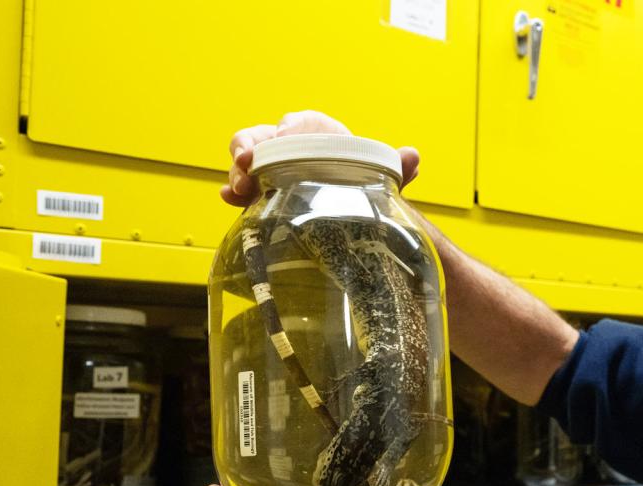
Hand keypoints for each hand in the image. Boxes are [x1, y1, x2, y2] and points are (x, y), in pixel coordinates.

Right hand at [220, 110, 422, 206]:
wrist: (350, 207)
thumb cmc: (360, 181)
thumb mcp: (378, 177)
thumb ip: (395, 168)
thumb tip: (412, 155)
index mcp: (317, 133)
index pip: (299, 122)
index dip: (289, 127)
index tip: (285, 136)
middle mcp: (289, 146)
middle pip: (262, 138)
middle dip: (251, 148)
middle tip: (248, 165)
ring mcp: (270, 168)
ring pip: (246, 159)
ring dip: (238, 170)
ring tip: (238, 187)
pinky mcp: (260, 190)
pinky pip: (241, 185)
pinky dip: (233, 190)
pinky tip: (229, 198)